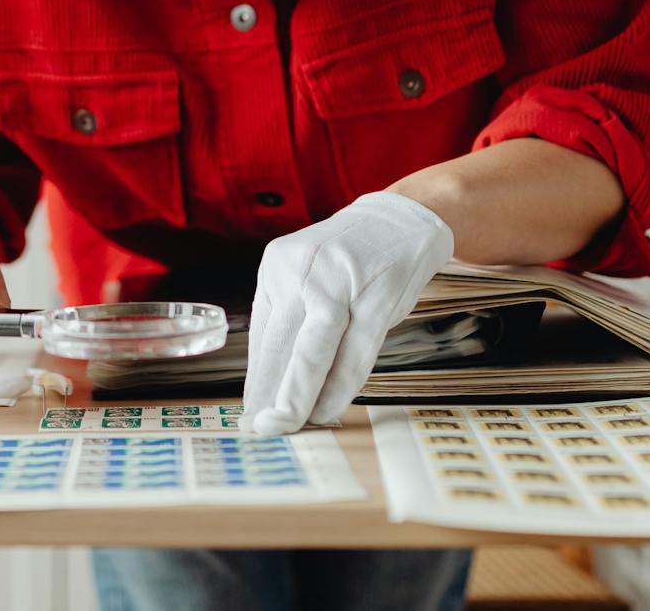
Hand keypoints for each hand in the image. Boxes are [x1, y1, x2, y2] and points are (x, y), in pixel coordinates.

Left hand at [242, 191, 454, 434]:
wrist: (400, 219)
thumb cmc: (348, 261)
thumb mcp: (307, 277)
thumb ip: (292, 322)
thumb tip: (273, 386)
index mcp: (276, 267)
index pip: (261, 336)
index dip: (256, 381)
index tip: (249, 414)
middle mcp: (301, 272)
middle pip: (279, 345)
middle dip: (268, 395)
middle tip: (260, 430)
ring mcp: (339, 283)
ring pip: (311, 352)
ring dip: (298, 397)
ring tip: (287, 427)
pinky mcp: (375, 297)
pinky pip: (354, 354)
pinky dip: (339, 387)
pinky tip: (329, 409)